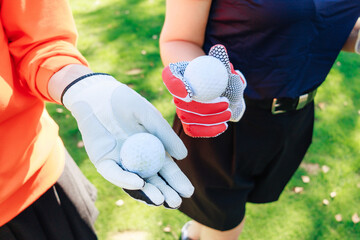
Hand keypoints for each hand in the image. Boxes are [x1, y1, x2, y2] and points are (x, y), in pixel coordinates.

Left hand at [61, 73, 193, 208]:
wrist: (98, 94)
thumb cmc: (126, 102)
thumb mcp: (149, 117)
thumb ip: (165, 135)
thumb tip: (183, 157)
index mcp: (151, 149)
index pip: (166, 170)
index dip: (177, 181)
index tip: (188, 191)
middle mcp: (137, 159)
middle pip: (153, 180)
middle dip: (165, 192)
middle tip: (177, 202)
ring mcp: (120, 161)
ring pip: (135, 182)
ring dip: (148, 192)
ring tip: (162, 200)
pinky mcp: (103, 160)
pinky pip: (115, 173)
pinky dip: (126, 179)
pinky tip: (140, 184)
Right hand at [162, 44, 246, 137]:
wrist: (209, 81)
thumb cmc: (211, 68)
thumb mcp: (215, 60)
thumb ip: (218, 56)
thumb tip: (219, 51)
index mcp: (173, 76)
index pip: (170, 80)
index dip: (176, 88)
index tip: (190, 93)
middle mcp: (174, 95)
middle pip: (184, 106)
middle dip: (206, 108)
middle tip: (225, 104)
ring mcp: (181, 110)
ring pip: (190, 120)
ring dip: (210, 120)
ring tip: (228, 114)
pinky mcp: (188, 122)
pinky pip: (193, 130)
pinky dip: (207, 131)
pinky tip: (222, 126)